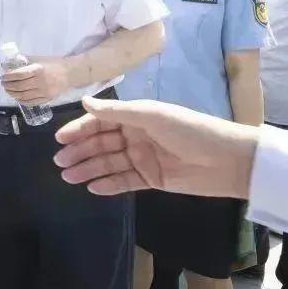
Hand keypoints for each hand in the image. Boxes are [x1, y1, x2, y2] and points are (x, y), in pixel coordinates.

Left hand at [0, 58, 69, 105]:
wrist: (70, 73)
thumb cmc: (53, 64)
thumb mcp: (39, 59)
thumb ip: (25, 61)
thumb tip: (10, 64)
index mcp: (38, 70)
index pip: (19, 75)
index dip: (9, 76)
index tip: (3, 77)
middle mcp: (40, 82)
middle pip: (19, 87)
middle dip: (8, 86)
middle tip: (3, 84)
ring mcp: (44, 92)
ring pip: (24, 96)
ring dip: (13, 94)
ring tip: (8, 90)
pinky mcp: (47, 99)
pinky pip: (31, 102)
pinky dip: (22, 101)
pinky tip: (17, 97)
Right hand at [53, 97, 257, 197]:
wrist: (228, 160)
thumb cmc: (190, 130)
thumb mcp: (151, 116)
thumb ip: (116, 112)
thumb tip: (84, 101)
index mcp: (136, 116)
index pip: (101, 121)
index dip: (80, 129)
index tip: (60, 139)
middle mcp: (136, 135)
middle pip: (101, 143)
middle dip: (80, 151)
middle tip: (59, 162)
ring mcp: (143, 158)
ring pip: (109, 163)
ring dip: (89, 169)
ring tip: (68, 177)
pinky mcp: (152, 179)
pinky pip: (124, 181)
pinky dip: (108, 184)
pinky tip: (91, 187)